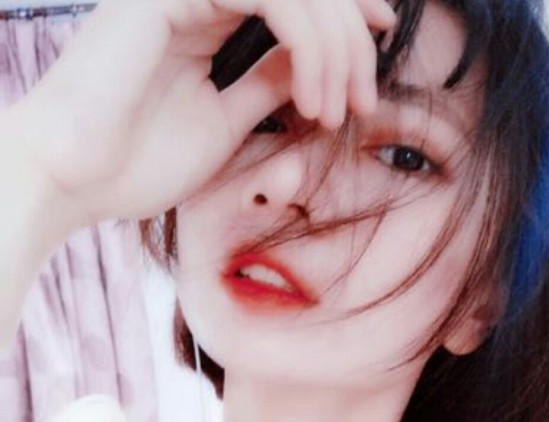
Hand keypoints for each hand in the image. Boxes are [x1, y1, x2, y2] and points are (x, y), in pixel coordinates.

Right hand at [9, 0, 395, 229]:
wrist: (74, 180)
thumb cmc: (137, 161)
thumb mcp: (225, 123)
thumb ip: (266, 87)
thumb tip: (310, 68)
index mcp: (205, 21)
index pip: (291, 1)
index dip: (345, 16)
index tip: (379, 50)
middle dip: (350, 41)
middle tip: (365, 100)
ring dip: (334, 48)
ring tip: (338, 111)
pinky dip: (308, 45)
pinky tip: (313, 100)